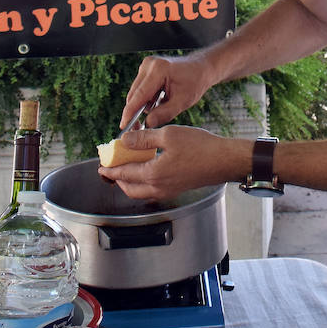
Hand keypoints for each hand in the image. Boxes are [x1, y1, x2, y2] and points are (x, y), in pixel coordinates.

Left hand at [96, 126, 234, 201]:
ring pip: (141, 192)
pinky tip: (147, 169)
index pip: (124, 173)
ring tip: (127, 168)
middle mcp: (158, 187)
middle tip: (111, 168)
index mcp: (153, 174)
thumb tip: (125, 140)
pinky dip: (143, 183)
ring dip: (130, 182)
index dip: (110, 168)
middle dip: (118, 179)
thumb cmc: (201, 147)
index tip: (102, 165)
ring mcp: (168, 191)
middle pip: (129, 189)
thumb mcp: (168, 135)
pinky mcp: (177, 189)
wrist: (224, 160)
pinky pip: (152, 191)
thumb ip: (143, 139)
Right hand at [119, 52, 216, 128]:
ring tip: (156, 112)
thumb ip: (164, 114)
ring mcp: (146, 65)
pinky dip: (146, 98)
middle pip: (134, 94)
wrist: (201, 68)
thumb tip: (147, 124)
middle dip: (135, 112)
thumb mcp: (182, 101)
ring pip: (136, 92)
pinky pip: (140, 88)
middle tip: (137, 129)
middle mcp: (149, 64)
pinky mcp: (146, 68)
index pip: (139, 95)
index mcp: (159, 70)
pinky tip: (157, 103)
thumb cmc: (194, 83)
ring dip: (142, 105)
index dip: (130, 113)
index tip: (124, 127)